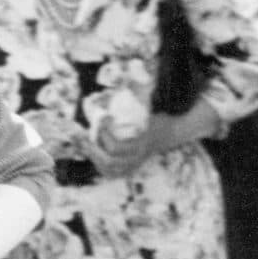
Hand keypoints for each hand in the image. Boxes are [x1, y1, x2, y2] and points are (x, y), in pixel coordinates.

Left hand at [86, 108, 205, 179]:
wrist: (172, 133)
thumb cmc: (159, 119)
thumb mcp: (149, 111)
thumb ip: (137, 103)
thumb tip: (125, 85)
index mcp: (142, 144)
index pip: (115, 148)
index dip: (103, 135)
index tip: (103, 120)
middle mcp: (138, 158)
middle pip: (108, 162)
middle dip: (93, 149)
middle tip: (85, 136)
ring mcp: (134, 166)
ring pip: (107, 169)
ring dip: (94, 157)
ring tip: (86, 144)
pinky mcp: (130, 169)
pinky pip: (110, 173)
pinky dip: (99, 165)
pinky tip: (94, 153)